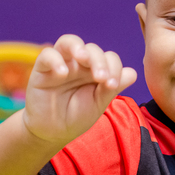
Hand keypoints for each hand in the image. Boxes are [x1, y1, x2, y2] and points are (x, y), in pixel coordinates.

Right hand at [22, 34, 137, 145]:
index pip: (109, 58)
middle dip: (99, 61)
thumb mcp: (97, 104)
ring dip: (78, 47)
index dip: (114, 67)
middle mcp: (79, 64)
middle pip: (92, 49)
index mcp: (96, 70)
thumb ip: (111, 88)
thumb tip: (132, 73)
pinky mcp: (42, 69)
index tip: (113, 84)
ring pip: (68, 42)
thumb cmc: (77, 116)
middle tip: (101, 78)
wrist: (52, 132)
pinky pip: (47, 55)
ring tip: (83, 58)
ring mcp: (61, 64)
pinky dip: (55, 60)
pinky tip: (62, 73)